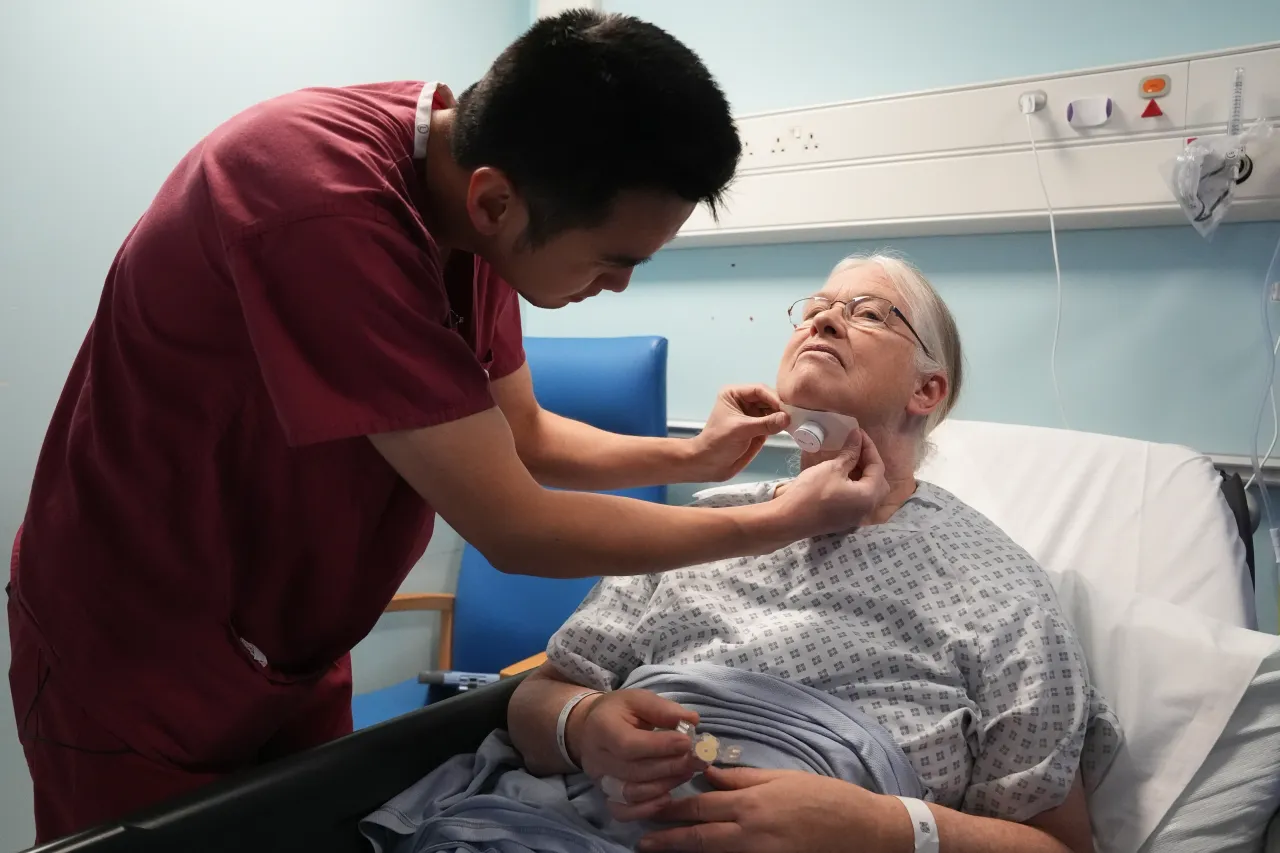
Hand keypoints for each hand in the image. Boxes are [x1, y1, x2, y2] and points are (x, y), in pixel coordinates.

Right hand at [568, 689, 703, 821]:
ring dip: (666, 784)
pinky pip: (624, 812)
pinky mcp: (606, 796)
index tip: (688, 742)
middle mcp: (597, 758)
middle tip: (698, 759)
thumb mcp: (638, 699)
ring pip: (632, 793)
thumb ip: (663, 709)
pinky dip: (647, 809)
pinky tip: (667, 797)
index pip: (629, 744)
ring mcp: (600, 781)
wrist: (590, 728)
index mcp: (602, 728)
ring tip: (687, 771)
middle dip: (671, 766)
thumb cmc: (619, 711)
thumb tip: (692, 721)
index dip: (660, 746)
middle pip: (635, 771)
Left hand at [639, 767, 897, 852]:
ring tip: (656, 848)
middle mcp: (751, 832)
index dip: (670, 809)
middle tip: (640, 839)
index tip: (646, 809)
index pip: (700, 806)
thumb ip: (740, 779)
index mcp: (752, 802)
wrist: (862, 829)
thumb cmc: (823, 797)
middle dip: (666, 837)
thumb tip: (706, 775)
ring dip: (684, 850)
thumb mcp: (780, 778)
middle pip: (699, 835)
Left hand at [688, 386, 790, 481]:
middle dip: (781, 407)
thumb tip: (787, 418)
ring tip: (798, 422)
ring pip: (774, 411)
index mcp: (735, 394)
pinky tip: (793, 429)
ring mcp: (753, 415)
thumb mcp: (741, 430)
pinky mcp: (760, 428)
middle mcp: (745, 402)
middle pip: (769, 399)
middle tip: (797, 416)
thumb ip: (765, 424)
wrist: (710, 465)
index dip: (773, 398)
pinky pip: (774, 423)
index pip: (759, 390)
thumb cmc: (718, 443)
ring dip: (784, 416)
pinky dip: (783, 426)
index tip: (786, 409)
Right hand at [771, 429, 889, 539]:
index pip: (878, 467)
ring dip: (862, 474)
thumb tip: (857, 436)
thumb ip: (850, 453)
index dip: (869, 447)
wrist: (789, 519)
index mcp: (869, 496)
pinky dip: (854, 485)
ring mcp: (855, 517)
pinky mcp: (843, 519)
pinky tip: (842, 475)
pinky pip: (856, 499)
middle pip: (878, 482)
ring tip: (849, 459)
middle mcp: (867, 509)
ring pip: (867, 491)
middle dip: (870, 463)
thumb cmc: (812, 492)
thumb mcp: (832, 468)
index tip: (858, 433)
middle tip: (857, 448)